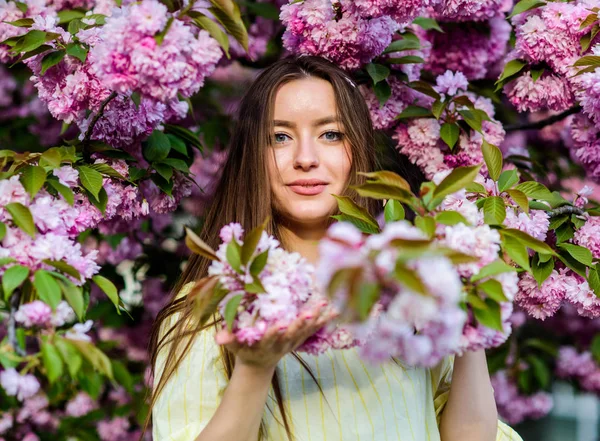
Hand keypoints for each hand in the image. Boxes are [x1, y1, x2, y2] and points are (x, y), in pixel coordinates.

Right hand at [215, 302, 334, 370]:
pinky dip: (324, 321)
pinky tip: (335, 310)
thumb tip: (217, 337)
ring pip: (305, 331)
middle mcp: (280, 344)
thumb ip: (228, 339)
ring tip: (325, 306)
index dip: (274, 333)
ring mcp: (292, 342)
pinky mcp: (299, 339)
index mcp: (264, 344)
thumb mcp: (234, 346)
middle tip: (308, 313)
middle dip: (299, 324)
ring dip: (315, 320)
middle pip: (292, 334)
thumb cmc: (243, 349)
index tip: (279, 325)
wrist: (258, 364)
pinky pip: (313, 330)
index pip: (269, 338)